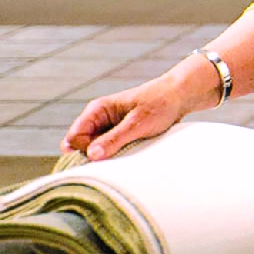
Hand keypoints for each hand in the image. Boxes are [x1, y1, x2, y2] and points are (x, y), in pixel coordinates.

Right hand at [61, 76, 185, 160]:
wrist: (180, 97)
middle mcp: (98, 118)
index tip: (104, 156)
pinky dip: (116, 155)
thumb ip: (114, 139)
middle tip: (117, 157)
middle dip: (94, 155)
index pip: (74, 137)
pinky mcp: (118, 134)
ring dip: (107, 156)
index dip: (84, 150)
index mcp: (97, 110)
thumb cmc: (160, 104)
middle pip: (81, 146)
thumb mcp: (137, 123)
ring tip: (127, 153)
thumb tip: (91, 155)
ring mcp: (108, 127)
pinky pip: (109, 149)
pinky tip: (130, 154)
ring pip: (95, 149)